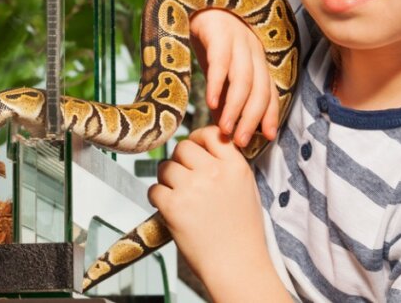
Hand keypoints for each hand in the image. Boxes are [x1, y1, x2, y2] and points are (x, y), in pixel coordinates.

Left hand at [147, 126, 268, 282]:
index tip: (193, 150)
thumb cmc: (242, 232)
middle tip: (184, 181)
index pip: (210, 133)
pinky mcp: (173, 206)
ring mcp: (192, 188)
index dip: (197, 139)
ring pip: (165, 167)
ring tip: (179, 198)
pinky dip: (158, 199)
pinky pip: (154, 189)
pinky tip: (170, 210)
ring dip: (167, 180)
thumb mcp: (245, 189)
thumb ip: (226, 166)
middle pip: (182, 148)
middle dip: (180, 162)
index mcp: (235, 166)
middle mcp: (214, 172)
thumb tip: (200, 147)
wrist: (237, 266)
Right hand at [191, 8, 278, 146]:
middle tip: (240, 141)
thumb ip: (225, 91)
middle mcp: (252, 48)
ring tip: (225, 128)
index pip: (269, 90)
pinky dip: (218, 84)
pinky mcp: (218, 31)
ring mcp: (237, 38)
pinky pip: (221, 62)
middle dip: (252, 118)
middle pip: (259, 88)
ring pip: (243, 78)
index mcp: (257, 57)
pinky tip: (211, 102)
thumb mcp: (218, 65)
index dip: (270, 114)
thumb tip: (224, 123)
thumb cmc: (206, 35)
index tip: (267, 137)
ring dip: (235, 107)